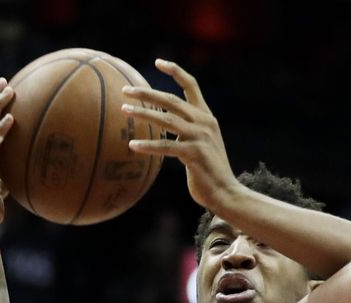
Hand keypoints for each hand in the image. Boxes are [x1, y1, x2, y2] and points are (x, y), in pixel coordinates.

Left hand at [123, 60, 237, 213]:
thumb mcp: (202, 144)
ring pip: (166, 120)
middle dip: (146, 93)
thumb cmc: (209, 171)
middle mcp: (204, 123)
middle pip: (171, 100)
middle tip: (125, 90)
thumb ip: (188, 130)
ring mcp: (200, 138)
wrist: (226, 192)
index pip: (192, 86)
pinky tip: (133, 146)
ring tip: (124, 110)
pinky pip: (166, 146)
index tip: (158, 62)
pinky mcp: (195, 154)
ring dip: (143, 114)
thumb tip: (166, 124)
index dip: (175, 71)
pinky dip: (148, 146)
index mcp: (206, 117)